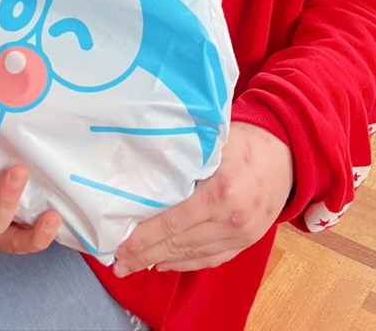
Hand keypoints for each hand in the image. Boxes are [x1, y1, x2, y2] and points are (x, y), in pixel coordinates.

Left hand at [113, 122, 293, 274]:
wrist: (287, 154)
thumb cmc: (246, 141)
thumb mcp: (213, 141)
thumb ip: (182, 158)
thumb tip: (143, 171)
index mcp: (219, 192)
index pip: (173, 222)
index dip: (144, 237)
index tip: (120, 245)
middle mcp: (231, 219)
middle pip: (179, 243)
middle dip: (146, 255)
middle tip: (118, 262)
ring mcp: (242, 235)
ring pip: (194, 254)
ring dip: (162, 261)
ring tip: (135, 264)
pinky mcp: (247, 242)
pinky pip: (212, 259)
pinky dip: (187, 263)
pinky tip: (166, 263)